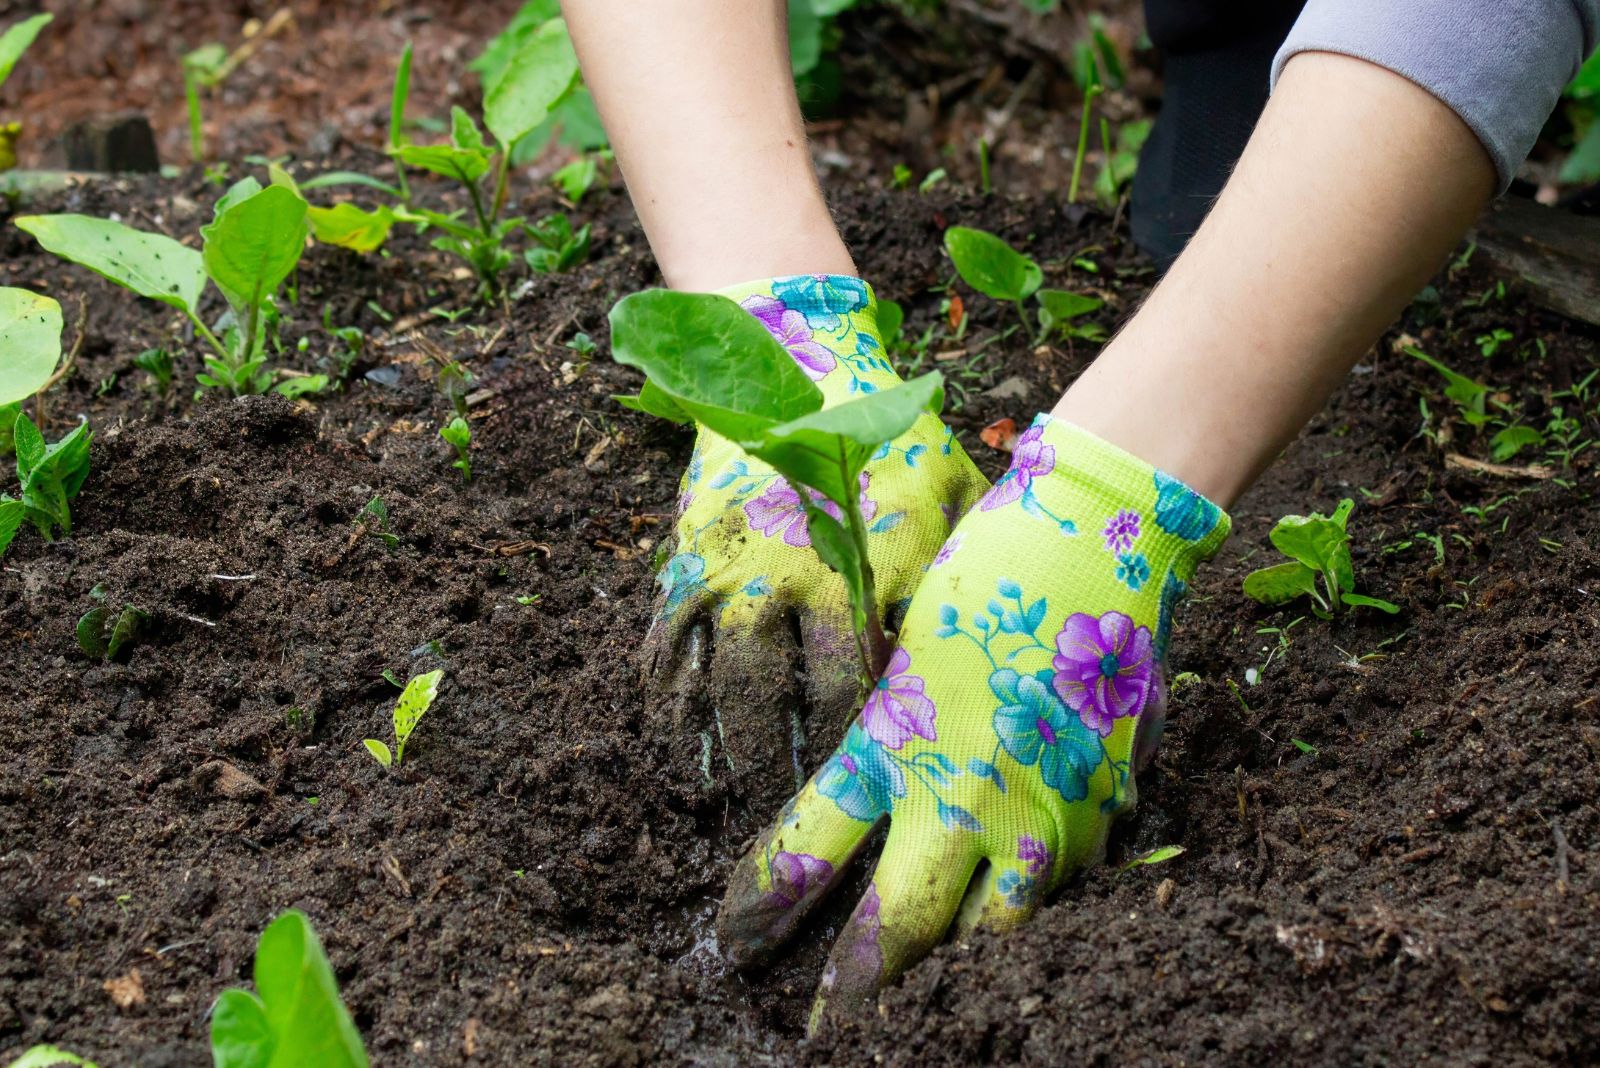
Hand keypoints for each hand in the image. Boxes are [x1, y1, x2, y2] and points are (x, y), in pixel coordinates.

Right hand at [646, 274, 988, 804]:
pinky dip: (669, 696)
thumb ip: (972, 562)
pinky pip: (668, 640)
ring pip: (724, 679)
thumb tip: (1016, 638)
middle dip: (794, 761)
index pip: (872, 675)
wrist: (793, 360)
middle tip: (796, 811)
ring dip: (727, 746)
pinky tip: (678, 737)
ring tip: (731, 796)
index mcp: (874, 562)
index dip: (867, 740)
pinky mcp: (689, 554)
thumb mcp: (954, 487)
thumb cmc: (890, 430)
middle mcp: (802, 573)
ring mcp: (737, 565)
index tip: (871, 785)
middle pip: (794, 694)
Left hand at [715, 415, 1229, 1026]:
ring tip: (926, 996)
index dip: (762, 911)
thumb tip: (870, 781)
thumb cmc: (992, 573)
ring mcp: (1037, 809)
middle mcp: (960, 791)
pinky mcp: (1099, 810)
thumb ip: (889, 726)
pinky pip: (1056, 889)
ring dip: (950, 967)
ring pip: (990, 932)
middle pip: (897, 927)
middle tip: (823, 1037)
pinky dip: (1027, 908)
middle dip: (854, 993)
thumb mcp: (909, 646)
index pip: (807, 853)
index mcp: (894, 741)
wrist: (1102, 538)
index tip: (731, 946)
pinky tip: (1011, 908)